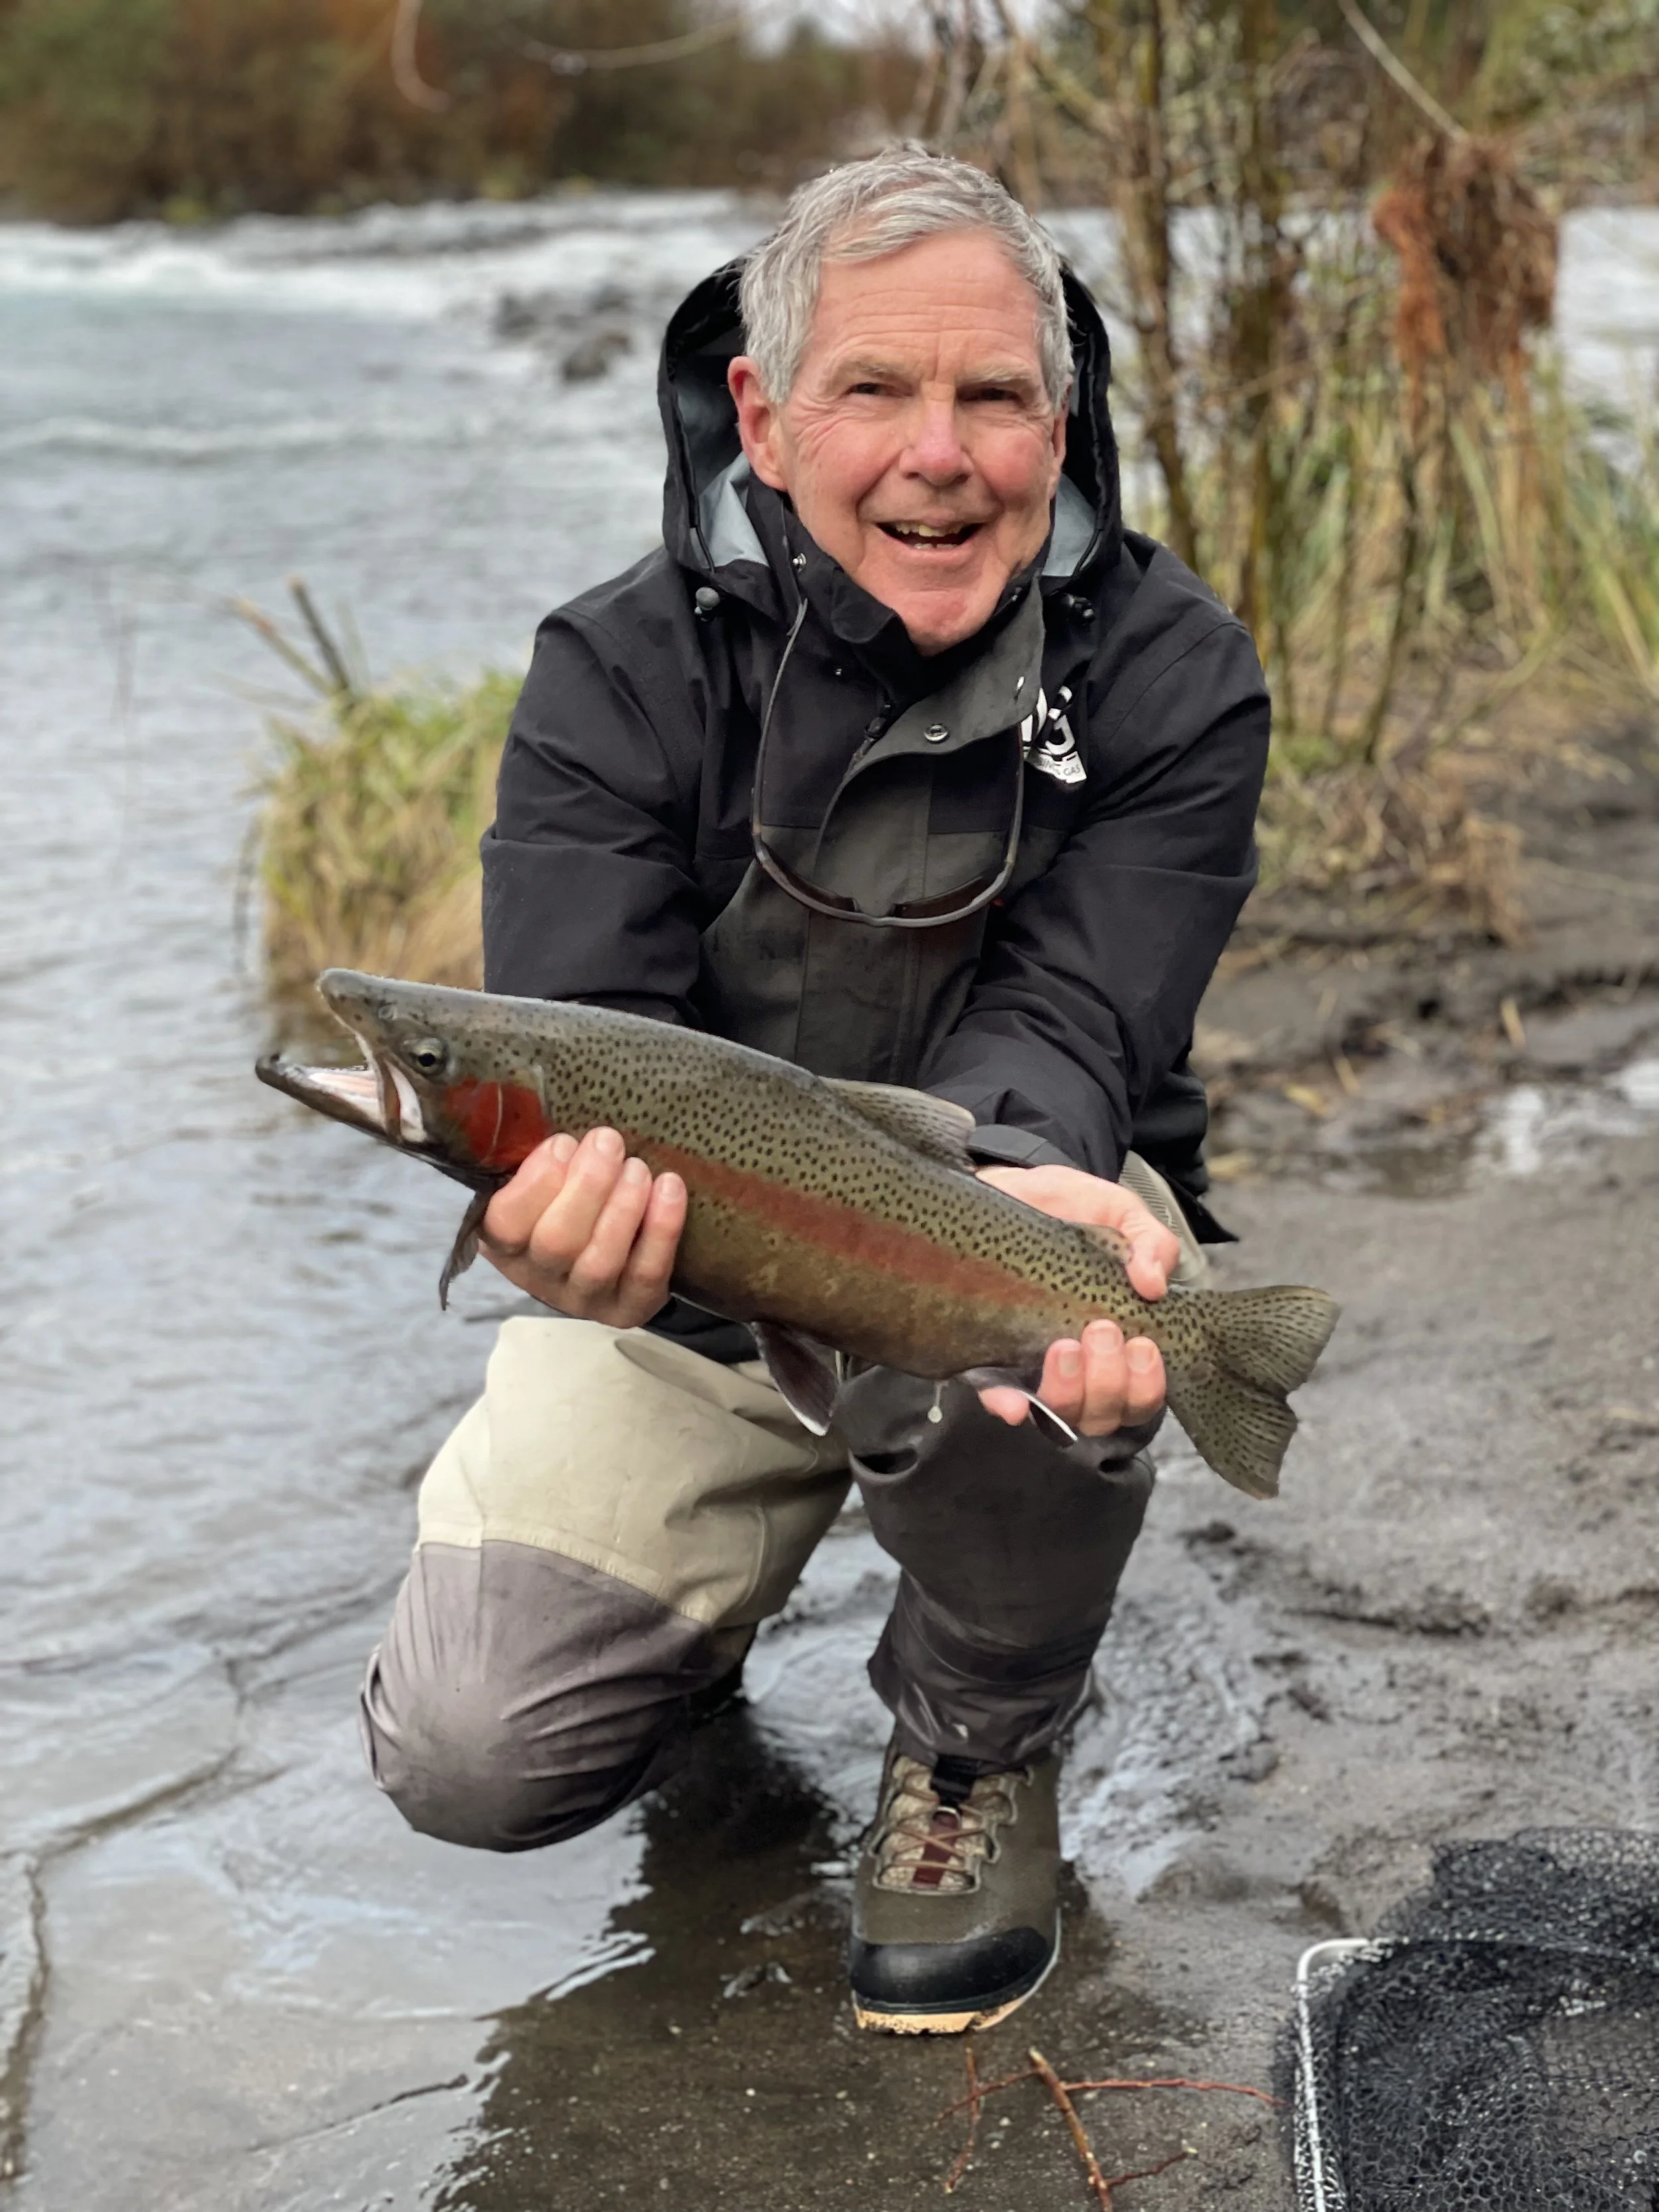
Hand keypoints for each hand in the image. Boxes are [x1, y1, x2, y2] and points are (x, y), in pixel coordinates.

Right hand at [478, 1128, 685, 1328]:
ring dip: (624, 1207)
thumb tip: (566, 1136)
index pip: (505, 1224)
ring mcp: (585, 1299)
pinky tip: (670, 1187)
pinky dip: (662, 1228)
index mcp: (506, 1244)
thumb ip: (543, 1164)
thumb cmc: (569, 1205)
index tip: (564, 1143)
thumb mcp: (542, 1186)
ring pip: (601, 1260)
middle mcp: (541, 1278)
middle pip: (557, 1242)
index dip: (535, 1182)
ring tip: (637, 1167)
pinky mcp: (629, 1308)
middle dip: (588, 1186)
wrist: (611, 1260)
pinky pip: (647, 1273)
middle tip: (608, 1142)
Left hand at [972, 1165, 1177, 1437]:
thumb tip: (1155, 1285)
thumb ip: (1149, 1241)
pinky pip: (997, 1397)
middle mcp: (1079, 1365)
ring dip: (1068, 1391)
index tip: (1141, 1345)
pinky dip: (1008, 1405)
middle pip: (1103, 1413)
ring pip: (1059, 1412)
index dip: (1145, 1386)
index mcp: (1118, 1341)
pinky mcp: (988, 1355)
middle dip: (1108, 1383)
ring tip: (1062, 1347)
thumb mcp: (1119, 1212)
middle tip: (1100, 1331)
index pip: (1140, 1395)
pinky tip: (1013, 1403)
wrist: (1010, 1187)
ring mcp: (1032, 1364)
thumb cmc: (1071, 1208)